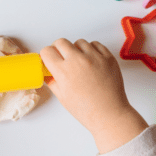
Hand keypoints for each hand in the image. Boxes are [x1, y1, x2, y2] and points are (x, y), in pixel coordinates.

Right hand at [40, 38, 147, 153]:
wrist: (109, 113)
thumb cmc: (85, 109)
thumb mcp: (61, 96)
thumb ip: (51, 80)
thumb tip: (46, 71)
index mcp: (63, 71)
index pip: (47, 51)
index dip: (46, 55)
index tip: (49, 60)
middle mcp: (78, 61)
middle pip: (61, 42)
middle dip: (58, 49)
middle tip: (62, 58)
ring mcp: (94, 57)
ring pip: (78, 42)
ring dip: (76, 49)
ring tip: (79, 62)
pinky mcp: (108, 57)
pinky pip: (95, 44)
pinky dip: (91, 50)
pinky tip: (90, 61)